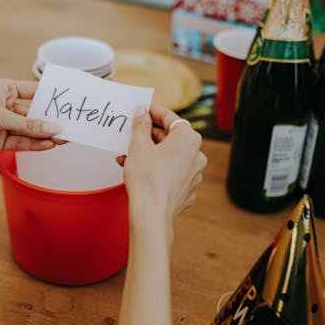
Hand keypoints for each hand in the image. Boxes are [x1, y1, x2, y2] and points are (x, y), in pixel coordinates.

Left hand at [0, 79, 61, 161]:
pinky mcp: (0, 141)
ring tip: (65, 138)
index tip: (68, 101)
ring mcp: (3, 124)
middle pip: (33, 113)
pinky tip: (50, 145)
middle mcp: (5, 105)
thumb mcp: (1, 116)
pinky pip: (22, 142)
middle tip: (71, 125)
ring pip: (29, 130)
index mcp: (5, 88)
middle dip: (50, 120)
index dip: (50, 97)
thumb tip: (55, 129)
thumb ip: (29, 125)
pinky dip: (35, 144)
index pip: (33, 91)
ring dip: (45, 134)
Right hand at [118, 105, 206, 240]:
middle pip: (171, 138)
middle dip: (148, 137)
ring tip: (127, 157)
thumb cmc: (147, 178)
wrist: (152, 214)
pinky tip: (139, 172)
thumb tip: (142, 112)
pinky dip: (157, 169)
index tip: (142, 110)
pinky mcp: (187, 189)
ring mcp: (194, 174)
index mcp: (188, 139)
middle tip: (131, 135)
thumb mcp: (138, 145)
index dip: (154, 112)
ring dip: (150, 154)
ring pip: (170, 156)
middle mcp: (197, 154)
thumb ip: (141, 125)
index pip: (171, 118)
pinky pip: (171, 172)